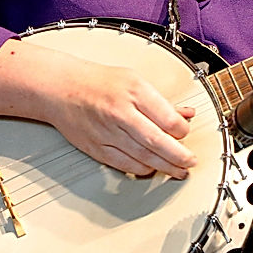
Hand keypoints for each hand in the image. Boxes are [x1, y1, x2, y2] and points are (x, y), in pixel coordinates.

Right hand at [0, 40, 196, 178]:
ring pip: (143, 157)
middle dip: (179, 157)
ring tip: (178, 171)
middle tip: (190, 163)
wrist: (61, 89)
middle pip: (157, 142)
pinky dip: (142, 169)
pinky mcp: (97, 148)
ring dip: (165, 167)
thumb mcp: (135, 81)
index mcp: (135, 91)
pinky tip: (152, 169)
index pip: (167, 119)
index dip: (182, 132)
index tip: (186, 134)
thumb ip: (162, 101)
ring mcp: (108, 132)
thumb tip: (186, 114)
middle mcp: (121, 112)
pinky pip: (125, 164)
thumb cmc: (99, 82)